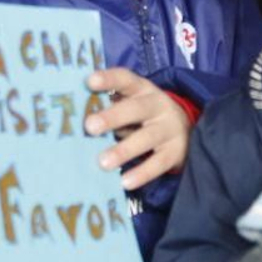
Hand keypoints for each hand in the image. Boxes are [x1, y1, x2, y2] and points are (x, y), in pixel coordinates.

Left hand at [85, 68, 191, 190]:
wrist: (187, 130)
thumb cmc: (144, 117)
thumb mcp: (131, 104)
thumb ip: (110, 107)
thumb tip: (75, 117)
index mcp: (142, 90)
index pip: (125, 80)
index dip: (109, 79)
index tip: (89, 82)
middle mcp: (158, 106)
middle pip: (136, 109)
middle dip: (112, 117)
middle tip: (90, 126)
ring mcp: (169, 129)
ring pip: (147, 138)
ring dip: (124, 150)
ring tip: (103, 162)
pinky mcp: (175, 152)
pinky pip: (158, 163)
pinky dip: (142, 173)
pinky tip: (125, 182)